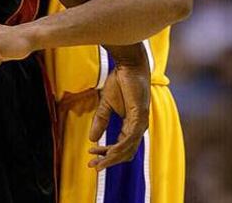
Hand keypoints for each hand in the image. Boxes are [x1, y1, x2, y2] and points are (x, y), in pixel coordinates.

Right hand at [88, 44, 149, 171]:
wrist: (128, 66)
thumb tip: (92, 138)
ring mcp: (140, 123)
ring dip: (112, 157)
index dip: (106, 155)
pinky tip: (108, 150)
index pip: (121, 147)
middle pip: (126, 153)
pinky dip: (119, 146)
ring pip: (127, 149)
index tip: (90, 157)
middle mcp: (138, 127)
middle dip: (108, 162)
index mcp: (132, 125)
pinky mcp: (139, 117)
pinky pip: (129, 138)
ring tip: (97, 161)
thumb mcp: (106, 104)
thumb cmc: (120, 81)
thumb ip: (101, 120)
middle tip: (92, 166)